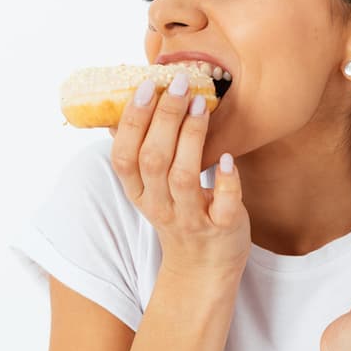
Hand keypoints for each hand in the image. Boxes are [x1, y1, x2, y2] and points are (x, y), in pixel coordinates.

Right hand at [108, 73, 251, 275]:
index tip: (146, 86)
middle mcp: (160, 206)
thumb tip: (121, 105)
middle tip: (180, 83)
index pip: (124, 155)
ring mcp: (190, 218)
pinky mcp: (222, 228)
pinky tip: (229, 158)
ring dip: (192, 138)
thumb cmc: (179, 213)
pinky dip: (226, 181)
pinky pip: (223, 205)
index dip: (132, 120)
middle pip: (153, 159)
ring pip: (183, 177)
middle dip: (165, 118)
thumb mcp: (150, 188)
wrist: (204, 267)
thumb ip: (139, 152)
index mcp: (138, 192)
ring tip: (201, 105)